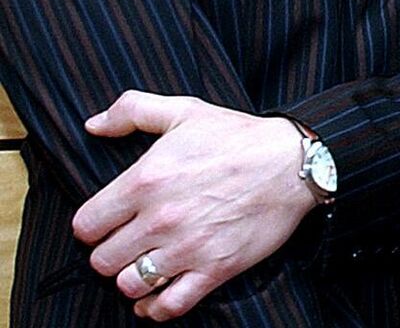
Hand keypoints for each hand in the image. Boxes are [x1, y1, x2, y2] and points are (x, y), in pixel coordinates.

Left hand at [72, 91, 318, 320]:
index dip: (93, 227)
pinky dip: (157, 308)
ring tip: (145, 266)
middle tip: (128, 245)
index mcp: (145, 180)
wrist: (295, 162)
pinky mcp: (216, 268)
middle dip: (111, 254)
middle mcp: (160, 219)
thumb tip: (95, 125)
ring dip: (133, 279)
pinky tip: (156, 298)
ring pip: (130, 285)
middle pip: (103, 261)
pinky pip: (170, 305)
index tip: (108, 224)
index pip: (86, 225)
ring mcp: (188, 247)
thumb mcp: (185, 111)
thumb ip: (132, 111)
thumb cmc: (241, 137)